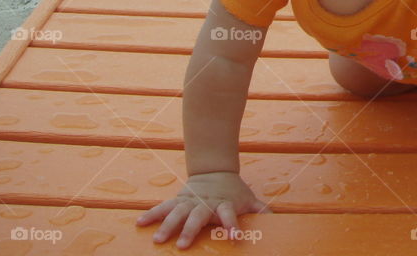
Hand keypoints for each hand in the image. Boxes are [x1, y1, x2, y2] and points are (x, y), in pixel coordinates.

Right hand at [135, 171, 270, 248]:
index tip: (234, 237)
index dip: (232, 225)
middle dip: (190, 230)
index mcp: (224, 204)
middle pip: (198, 216)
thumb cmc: (233, 191)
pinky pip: (163, 207)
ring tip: (158, 239)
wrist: (215, 170)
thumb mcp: (248, 198)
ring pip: (177, 212)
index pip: (229, 214)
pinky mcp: (178, 200)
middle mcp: (205, 203)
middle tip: (182, 246)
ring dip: (167, 225)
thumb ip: (261, 210)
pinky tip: (139, 223)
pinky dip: (152, 214)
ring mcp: (190, 201)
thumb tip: (276, 220)